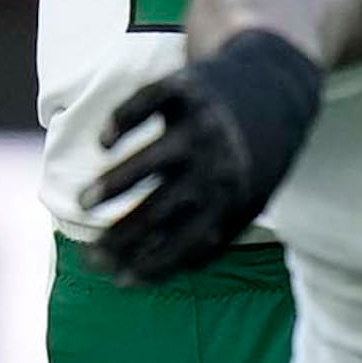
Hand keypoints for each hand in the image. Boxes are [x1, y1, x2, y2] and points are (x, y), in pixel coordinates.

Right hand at [82, 33, 325, 283]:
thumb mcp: (244, 200)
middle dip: (121, 236)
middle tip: (89, 253)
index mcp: (234, 198)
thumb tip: (145, 273)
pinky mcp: (186, 88)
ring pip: (151, 160)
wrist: (276, 86)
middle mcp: (217, 164)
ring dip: (114, 185)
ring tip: (85, 202)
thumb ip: (207, 235)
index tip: (113, 276)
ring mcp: (201, 124)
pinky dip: (122, 122)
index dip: (149, 264)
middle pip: (160, 209)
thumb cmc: (249, 157)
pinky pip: (147, 104)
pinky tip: (105, 143)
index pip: (186, 242)